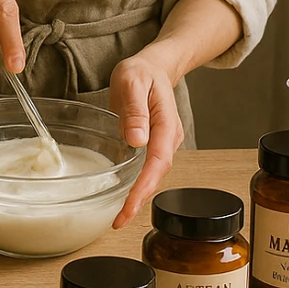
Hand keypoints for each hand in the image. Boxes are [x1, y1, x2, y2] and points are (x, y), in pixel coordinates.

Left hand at [108, 50, 183, 228]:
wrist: (154, 67)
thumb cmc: (142, 72)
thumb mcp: (133, 81)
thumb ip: (135, 110)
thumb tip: (137, 139)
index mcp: (166, 124)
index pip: (157, 162)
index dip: (144, 188)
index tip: (129, 207)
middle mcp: (169, 137)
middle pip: (157, 175)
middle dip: (140, 200)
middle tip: (119, 220)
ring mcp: (164, 142)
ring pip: (153, 175)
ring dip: (138, 196)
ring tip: (120, 216)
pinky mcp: (155, 145)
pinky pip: (148, 169)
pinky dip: (137, 185)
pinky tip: (124, 197)